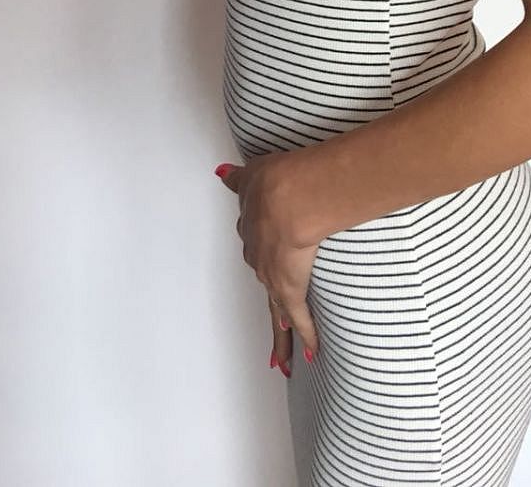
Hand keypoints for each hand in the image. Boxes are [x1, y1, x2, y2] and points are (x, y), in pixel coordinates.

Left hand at [215, 154, 320, 375]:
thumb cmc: (273, 183)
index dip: (261, 250)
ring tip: (280, 358)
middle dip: (270, 295)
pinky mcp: (291, 290)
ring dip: (279, 334)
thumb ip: (238, 178)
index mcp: (252, 231)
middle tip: (274, 314)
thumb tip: (220, 172)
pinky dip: (304, 337)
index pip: (256, 244)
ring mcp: (273, 278)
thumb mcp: (251, 174)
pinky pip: (298, 320)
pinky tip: (310, 354)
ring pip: (275, 311)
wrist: (287, 200)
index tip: (264, 255)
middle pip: (263, 281)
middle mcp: (259, 259)